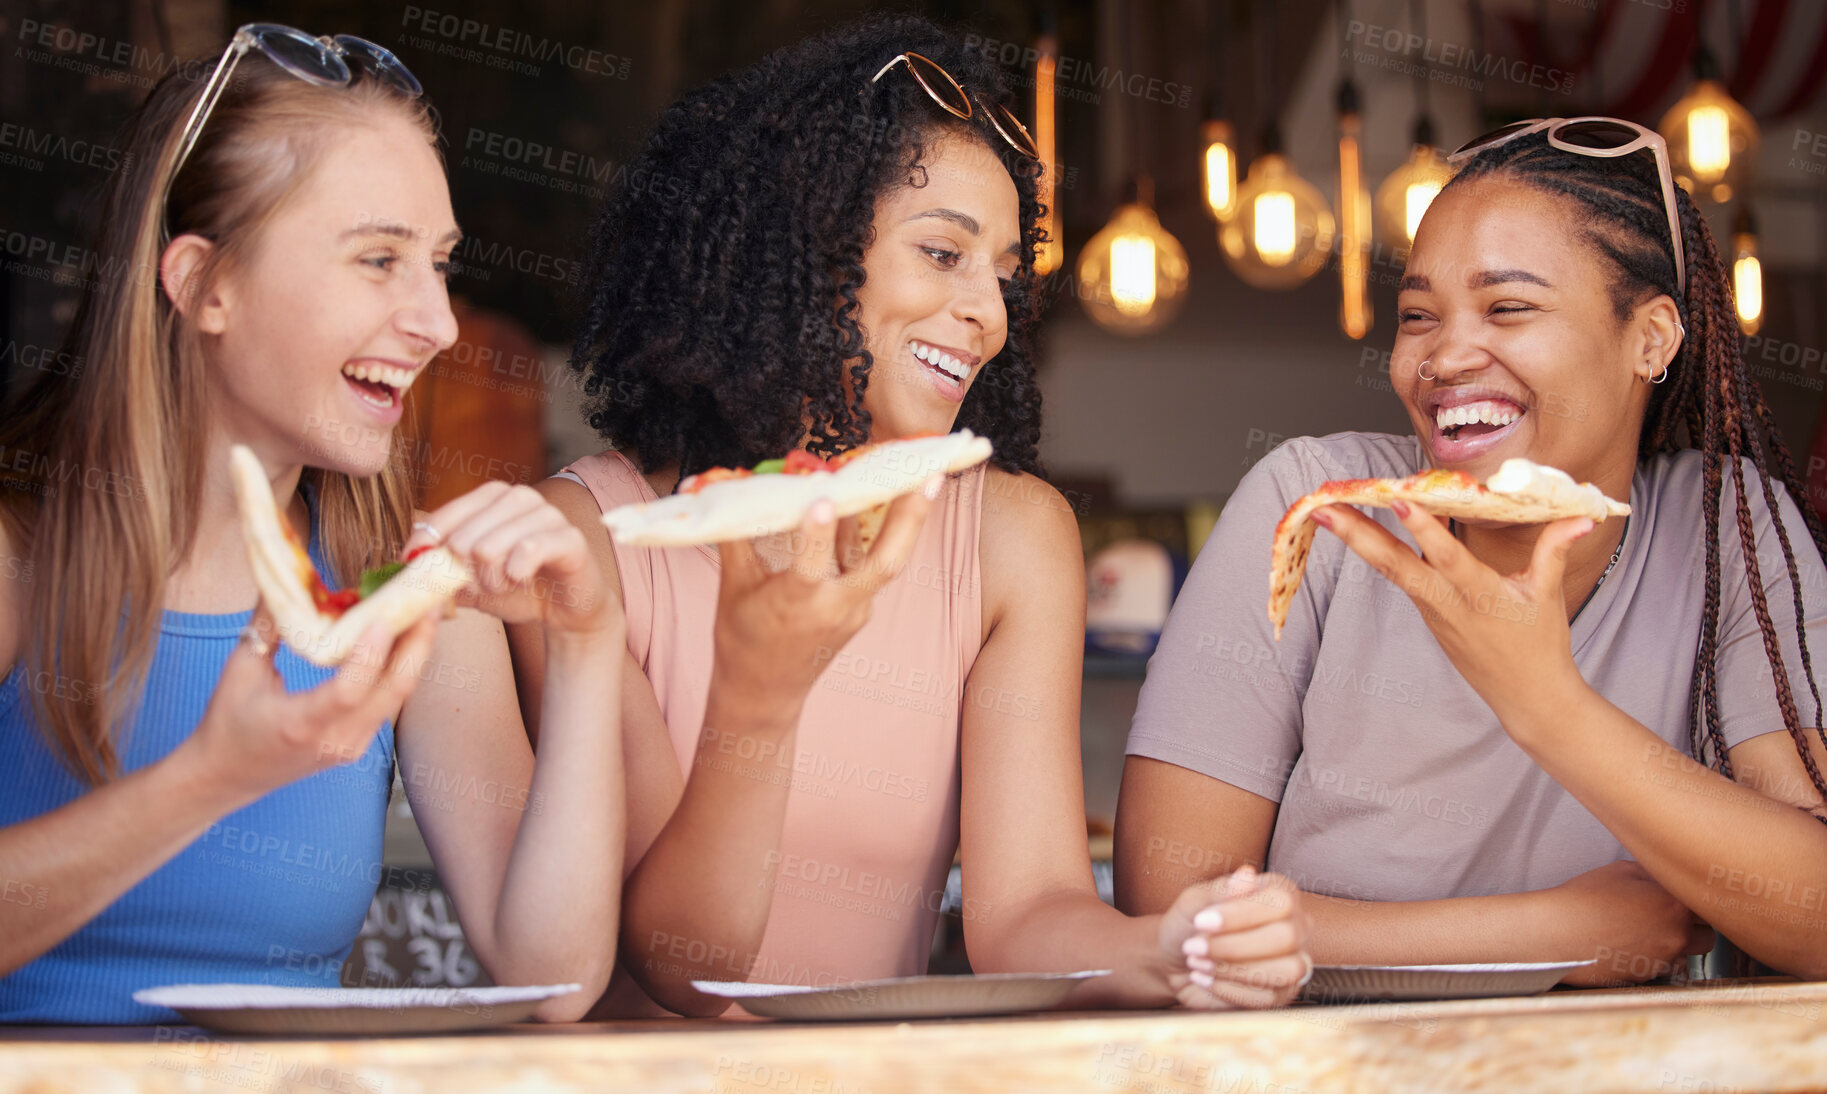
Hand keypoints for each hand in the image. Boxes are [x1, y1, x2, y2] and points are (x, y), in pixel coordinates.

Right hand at [187, 598, 439, 801]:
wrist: (225, 777)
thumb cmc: (227, 722)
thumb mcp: (240, 668)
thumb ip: (269, 623)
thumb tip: (286, 575)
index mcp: (300, 725)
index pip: (348, 692)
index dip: (369, 656)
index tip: (383, 617)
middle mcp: (336, 739)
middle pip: (393, 691)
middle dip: (418, 642)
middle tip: (431, 598)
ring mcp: (354, 744)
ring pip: (398, 694)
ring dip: (415, 651)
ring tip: (425, 608)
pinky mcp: (361, 741)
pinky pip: (389, 700)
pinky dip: (400, 666)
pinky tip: (405, 635)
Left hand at [402, 482, 618, 640]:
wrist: (566, 608)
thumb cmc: (517, 588)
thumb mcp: (469, 581)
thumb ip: (439, 570)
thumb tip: (403, 563)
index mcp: (490, 497)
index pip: (441, 520)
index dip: (424, 554)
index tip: (422, 578)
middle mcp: (518, 497)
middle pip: (462, 540)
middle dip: (466, 576)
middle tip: (483, 586)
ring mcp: (546, 513)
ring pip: (490, 548)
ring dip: (492, 581)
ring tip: (505, 585)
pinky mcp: (569, 537)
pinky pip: (526, 552)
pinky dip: (516, 576)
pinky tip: (522, 581)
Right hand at [711, 479, 939, 703]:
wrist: (764, 694)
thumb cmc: (742, 640)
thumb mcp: (732, 588)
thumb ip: (735, 538)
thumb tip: (725, 488)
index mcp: (794, 605)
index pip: (810, 567)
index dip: (818, 534)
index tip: (823, 497)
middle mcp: (833, 608)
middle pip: (885, 564)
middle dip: (910, 519)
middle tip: (930, 476)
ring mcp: (854, 610)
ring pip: (888, 562)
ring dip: (908, 521)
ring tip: (927, 478)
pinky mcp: (860, 608)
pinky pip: (870, 565)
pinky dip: (872, 532)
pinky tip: (875, 496)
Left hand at [1160, 866, 1311, 1008]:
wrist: (1175, 961)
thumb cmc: (1189, 924)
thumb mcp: (1196, 902)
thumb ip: (1222, 891)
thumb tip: (1247, 874)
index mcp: (1280, 893)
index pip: (1280, 901)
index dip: (1241, 914)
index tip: (1201, 921)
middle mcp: (1295, 925)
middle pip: (1287, 937)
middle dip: (1234, 946)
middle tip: (1194, 948)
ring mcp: (1294, 961)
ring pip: (1286, 971)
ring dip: (1235, 971)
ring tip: (1198, 964)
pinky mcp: (1282, 994)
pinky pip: (1269, 998)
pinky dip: (1230, 990)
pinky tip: (1206, 979)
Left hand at [1311, 501, 1594, 722]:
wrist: (1527, 698)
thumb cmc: (1541, 645)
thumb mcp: (1549, 596)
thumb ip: (1555, 550)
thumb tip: (1584, 516)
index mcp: (1482, 595)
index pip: (1448, 558)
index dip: (1425, 530)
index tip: (1399, 500)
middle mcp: (1449, 603)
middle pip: (1396, 566)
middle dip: (1358, 536)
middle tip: (1324, 507)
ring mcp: (1433, 611)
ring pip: (1392, 572)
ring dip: (1359, 542)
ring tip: (1327, 514)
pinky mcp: (1428, 617)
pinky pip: (1403, 579)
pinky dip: (1382, 554)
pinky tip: (1362, 531)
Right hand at [1551, 860, 1714, 986]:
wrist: (1556, 934)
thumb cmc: (1584, 899)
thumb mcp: (1622, 870)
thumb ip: (1655, 876)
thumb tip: (1668, 881)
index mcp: (1675, 905)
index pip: (1708, 906)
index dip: (1694, 902)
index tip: (1681, 900)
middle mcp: (1676, 936)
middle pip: (1706, 937)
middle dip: (1692, 928)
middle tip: (1667, 917)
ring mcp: (1663, 960)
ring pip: (1686, 956)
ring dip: (1675, 947)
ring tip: (1645, 933)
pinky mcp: (1647, 978)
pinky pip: (1662, 968)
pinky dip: (1652, 959)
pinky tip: (1628, 946)